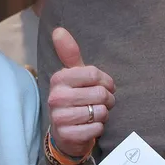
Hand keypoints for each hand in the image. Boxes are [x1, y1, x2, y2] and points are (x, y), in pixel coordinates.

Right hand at [47, 27, 115, 157]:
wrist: (65, 132)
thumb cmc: (75, 99)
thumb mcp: (73, 75)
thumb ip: (69, 53)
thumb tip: (58, 30)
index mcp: (59, 78)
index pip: (94, 74)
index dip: (106, 82)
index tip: (106, 86)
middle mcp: (56, 96)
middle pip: (100, 93)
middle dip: (108, 100)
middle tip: (103, 103)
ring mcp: (60, 117)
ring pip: (99, 112)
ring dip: (103, 114)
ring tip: (95, 114)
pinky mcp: (67, 135)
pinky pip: (96, 128)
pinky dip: (98, 128)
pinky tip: (90, 126)